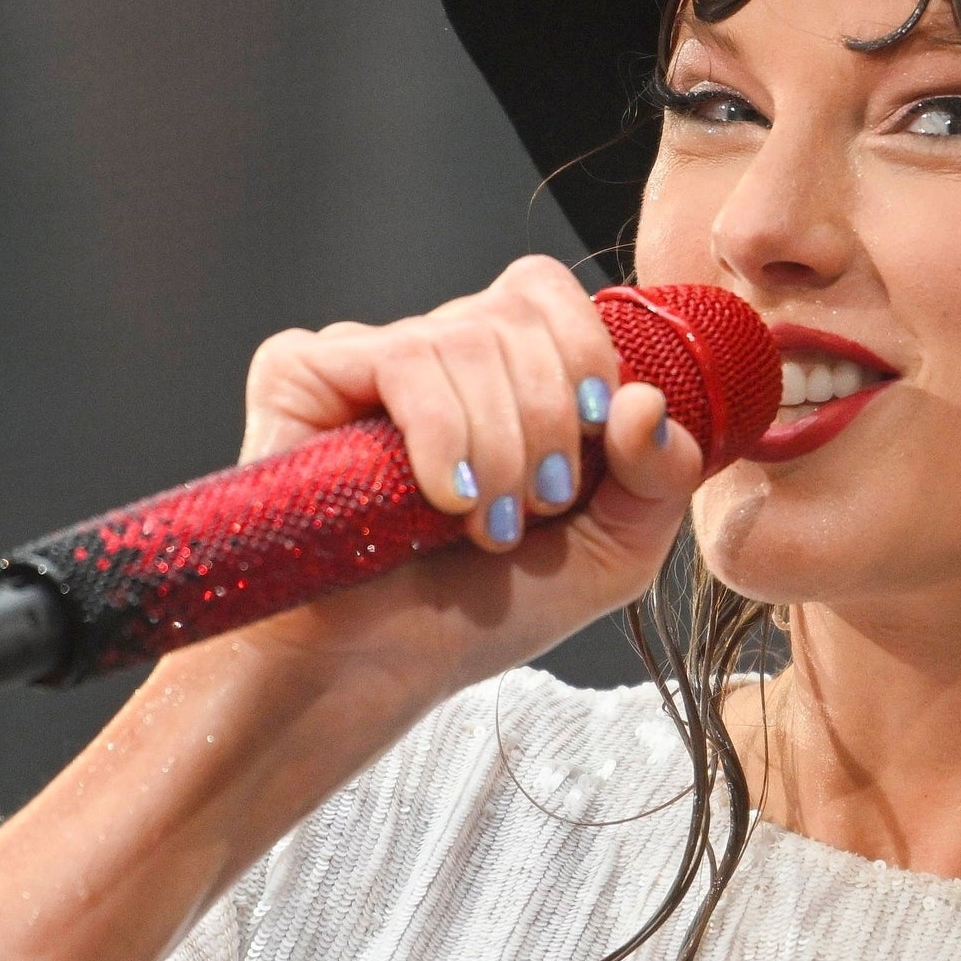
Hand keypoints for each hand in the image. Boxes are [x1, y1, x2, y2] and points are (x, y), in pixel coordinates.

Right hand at [198, 255, 704, 698]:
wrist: (380, 669)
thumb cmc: (486, 610)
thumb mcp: (614, 553)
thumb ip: (660, 477)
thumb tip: (645, 399)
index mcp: (500, 372)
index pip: (545, 291)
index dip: (584, 351)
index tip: (596, 434)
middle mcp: (431, 351)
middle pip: (518, 313)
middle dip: (550, 421)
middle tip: (536, 504)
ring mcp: (362, 359)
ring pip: (466, 338)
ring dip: (499, 448)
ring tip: (485, 525)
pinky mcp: (300, 375)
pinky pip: (401, 359)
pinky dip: (443, 435)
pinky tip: (441, 499)